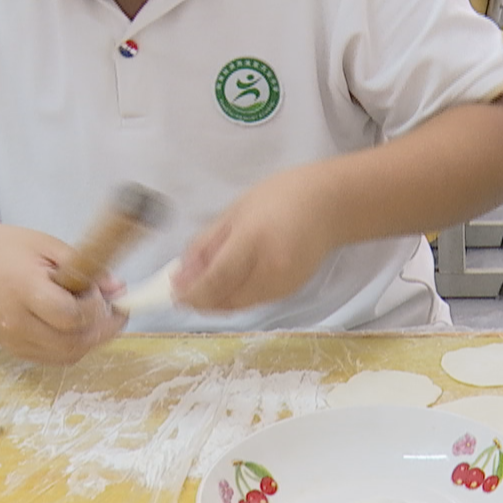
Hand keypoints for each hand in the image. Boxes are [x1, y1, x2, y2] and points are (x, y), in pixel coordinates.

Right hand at [0, 223, 127, 363]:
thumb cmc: (1, 248)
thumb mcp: (45, 244)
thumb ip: (84, 266)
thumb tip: (119, 289)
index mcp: (22, 290)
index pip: (68, 315)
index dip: (94, 307)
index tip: (98, 291)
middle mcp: (14, 322)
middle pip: (72, 343)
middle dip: (102, 330)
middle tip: (114, 310)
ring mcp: (11, 340)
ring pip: (66, 356)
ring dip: (91, 341)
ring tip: (97, 316)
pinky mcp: (11, 349)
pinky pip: (52, 358)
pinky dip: (72, 346)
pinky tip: (77, 325)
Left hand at [174, 169, 338, 311]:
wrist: (331, 204)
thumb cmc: (281, 197)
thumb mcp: (234, 212)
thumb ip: (205, 245)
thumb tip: (180, 276)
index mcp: (253, 241)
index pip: (214, 281)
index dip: (189, 293)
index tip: (171, 292)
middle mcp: (270, 270)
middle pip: (224, 301)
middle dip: (199, 299)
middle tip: (183, 284)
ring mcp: (283, 285)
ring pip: (237, 306)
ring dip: (216, 298)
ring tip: (208, 275)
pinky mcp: (289, 292)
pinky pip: (253, 301)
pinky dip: (236, 295)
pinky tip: (233, 276)